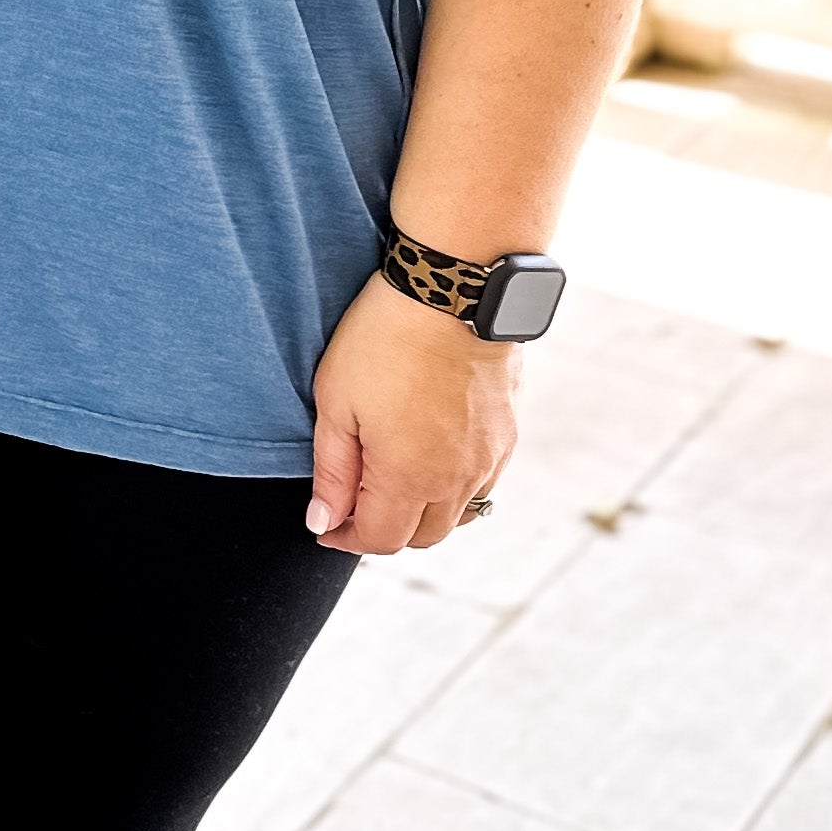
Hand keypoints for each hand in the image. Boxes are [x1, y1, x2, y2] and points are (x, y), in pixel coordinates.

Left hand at [306, 271, 515, 553]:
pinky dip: (454, 489)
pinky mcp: (508, 435)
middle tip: (353, 504)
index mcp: (409, 477)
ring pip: (457, 515)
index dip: (346, 539)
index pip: (380, 540)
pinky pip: (482, 485)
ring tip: (390, 482)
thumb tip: (323, 522)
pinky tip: (429, 458)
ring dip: (422, 513)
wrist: (453, 290)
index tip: (325, 526)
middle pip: (422, 537)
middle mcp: (457, 479)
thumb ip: (333, 472)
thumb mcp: (337, 403)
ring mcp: (490, 459)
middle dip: (384, 531)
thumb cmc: (384, 339)